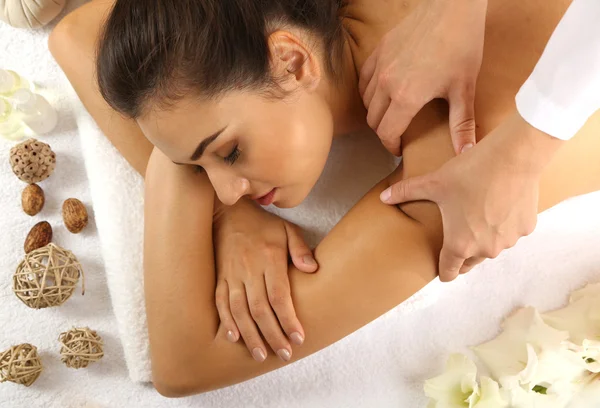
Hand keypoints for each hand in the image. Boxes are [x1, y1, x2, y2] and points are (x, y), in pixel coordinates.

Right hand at [212, 198, 317, 361]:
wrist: (229, 214)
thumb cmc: (264, 226)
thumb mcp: (287, 230)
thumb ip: (300, 249)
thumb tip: (312, 269)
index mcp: (269, 258)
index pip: (279, 296)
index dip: (288, 320)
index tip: (298, 338)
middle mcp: (249, 269)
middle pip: (260, 309)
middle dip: (273, 335)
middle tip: (285, 354)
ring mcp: (231, 275)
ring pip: (239, 311)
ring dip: (250, 335)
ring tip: (261, 355)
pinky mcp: (219, 278)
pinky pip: (221, 303)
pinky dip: (226, 321)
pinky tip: (234, 338)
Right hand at [359, 0, 486, 155]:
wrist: (453, 7)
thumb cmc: (462, 45)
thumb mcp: (464, 89)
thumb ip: (462, 125)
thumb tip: (467, 153)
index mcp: (406, 97)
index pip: (386, 133)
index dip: (392, 146)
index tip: (399, 149)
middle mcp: (386, 83)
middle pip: (373, 120)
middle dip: (384, 131)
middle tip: (398, 133)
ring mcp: (379, 65)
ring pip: (366, 101)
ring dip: (376, 112)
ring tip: (392, 114)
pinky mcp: (378, 50)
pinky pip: (364, 79)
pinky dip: (369, 91)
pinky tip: (383, 91)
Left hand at [380, 112, 564, 280]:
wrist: (512, 157)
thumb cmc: (469, 172)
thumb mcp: (433, 183)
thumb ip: (406, 192)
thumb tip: (383, 197)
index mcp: (460, 244)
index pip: (449, 271)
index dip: (444, 272)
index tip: (442, 272)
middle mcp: (486, 249)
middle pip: (471, 262)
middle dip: (463, 254)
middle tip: (456, 239)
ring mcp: (508, 240)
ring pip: (493, 247)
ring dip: (485, 238)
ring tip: (478, 216)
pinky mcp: (526, 228)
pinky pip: (510, 232)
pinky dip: (504, 224)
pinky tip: (499, 205)